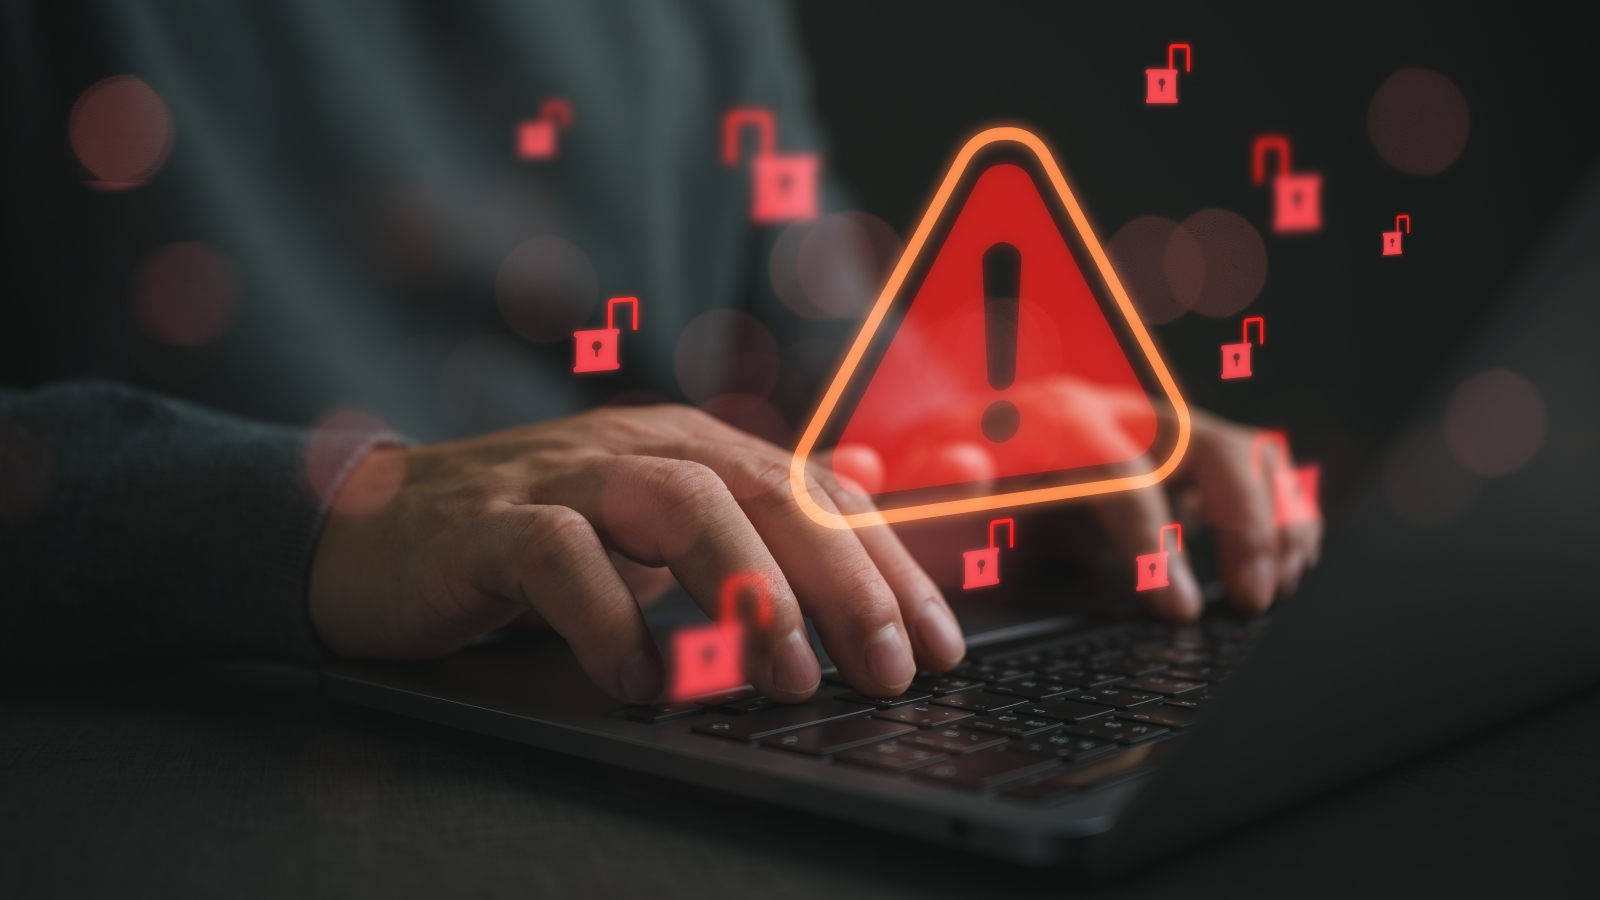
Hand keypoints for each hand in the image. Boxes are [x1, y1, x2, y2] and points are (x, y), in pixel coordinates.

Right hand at [307, 405, 965, 704]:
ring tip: (783, 677)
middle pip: (765, 490)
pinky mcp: (489, 523)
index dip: (888, 563)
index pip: (816, 490)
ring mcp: (563, 478)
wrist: (374, 531)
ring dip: (744, 591)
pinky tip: (641, 684)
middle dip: (841, 580)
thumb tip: (872, 474)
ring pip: (678, 505)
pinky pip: (559, 558)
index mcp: (693, 446)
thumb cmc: (533, 533)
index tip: (938, 645)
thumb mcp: (660, 516)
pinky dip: (609, 622)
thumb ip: (761, 501)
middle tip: (888, 667)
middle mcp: (639, 448)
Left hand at [833, 376, 1322, 620]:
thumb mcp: (926, 495)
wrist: (955, 460)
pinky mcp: (1183, 454)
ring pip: (1242, 447)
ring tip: (1278, 583)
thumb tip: (969, 466)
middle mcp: (1114, 411)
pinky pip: (1255, 463)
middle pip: (1204, 442)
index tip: (1178, 605)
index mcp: (1050, 419)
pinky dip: (1283, 506)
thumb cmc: (944, 492)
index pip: (1122, 471)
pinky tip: (1288, 560)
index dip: (1156, 540)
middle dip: (1243, 520)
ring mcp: (1156, 428)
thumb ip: (937, 487)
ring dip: (1276, 512)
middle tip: (1256, 597)